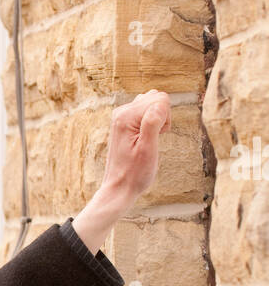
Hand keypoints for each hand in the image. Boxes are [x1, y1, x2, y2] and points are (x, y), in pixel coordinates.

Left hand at [97, 89, 171, 210]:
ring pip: (153, 103)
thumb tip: (160, 102)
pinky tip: (146, 138)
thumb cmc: (134, 173)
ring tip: (150, 139)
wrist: (119, 188)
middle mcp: (121, 111)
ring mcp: (122, 116)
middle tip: (154, 139)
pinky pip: (147, 111)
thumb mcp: (147, 149)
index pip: (160, 98)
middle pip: (157, 98)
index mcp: (126, 116)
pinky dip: (152, 122)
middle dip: (163, 116)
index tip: (158, 136)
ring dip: (158, 119)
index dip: (166, 118)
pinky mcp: (125, 122)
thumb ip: (153, 123)